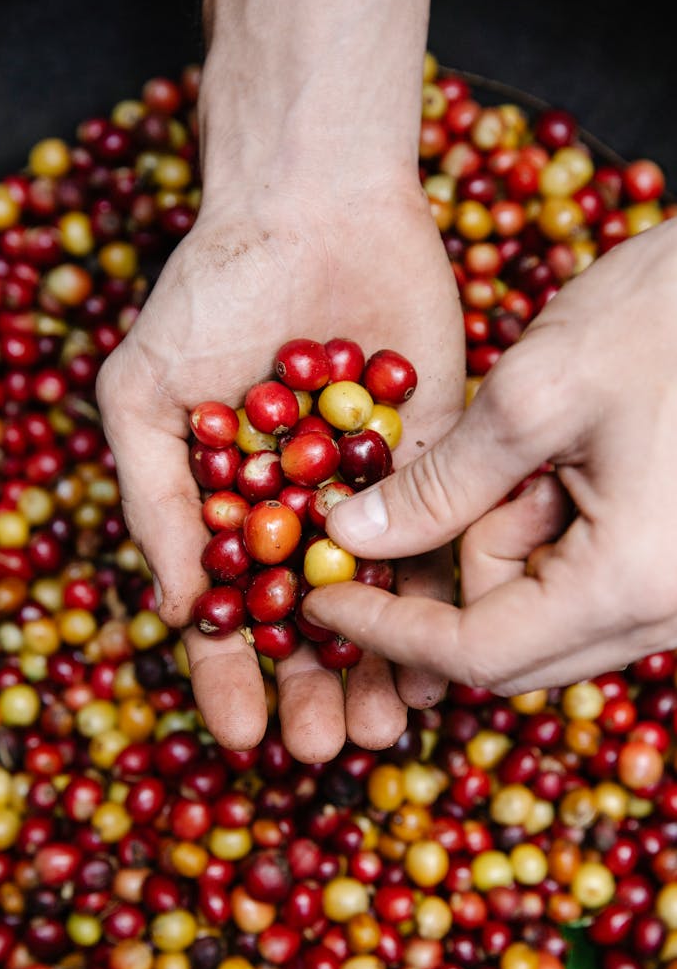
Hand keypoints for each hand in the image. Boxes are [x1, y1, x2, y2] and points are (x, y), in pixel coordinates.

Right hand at [96, 184, 464, 758]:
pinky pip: (439, 539)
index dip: (230, 678)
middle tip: (325, 747)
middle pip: (308, 625)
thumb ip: (154, 502)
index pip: (228, 614)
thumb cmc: (208, 297)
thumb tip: (176, 608)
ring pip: (378, 599)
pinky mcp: (431, 459)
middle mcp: (300, 515)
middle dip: (315, 690)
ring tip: (386, 724)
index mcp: (228, 512)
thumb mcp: (143, 397)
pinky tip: (443, 653)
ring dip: (383, 666)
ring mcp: (368, 492)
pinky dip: (438, 597)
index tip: (242, 733)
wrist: (309, 208)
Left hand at [304, 218, 676, 693]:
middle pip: (510, 645)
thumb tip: (354, 536)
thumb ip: (438, 485)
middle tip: (466, 480)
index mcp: (630, 584)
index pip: (476, 655)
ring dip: (507, 545)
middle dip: (459, 572)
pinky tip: (563, 467)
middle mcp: (665, 614)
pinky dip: (546, 536)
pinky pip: (586, 584)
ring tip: (538, 455)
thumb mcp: (533, 393)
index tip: (325, 597)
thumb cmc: (674, 314)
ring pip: (545, 615)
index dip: (388, 631)